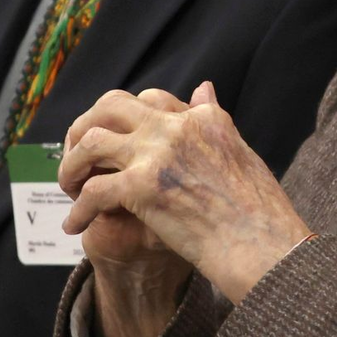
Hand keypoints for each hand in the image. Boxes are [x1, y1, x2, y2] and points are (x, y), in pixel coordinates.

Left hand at [62, 82, 310, 307]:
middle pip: (110, 105)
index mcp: (202, 119)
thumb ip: (214, 119)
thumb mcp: (241, 152)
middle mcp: (176, 127)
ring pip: (91, 141)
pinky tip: (75, 226)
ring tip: (69, 188)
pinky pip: (93, 191)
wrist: (268, 249)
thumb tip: (203, 87)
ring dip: (72, 165)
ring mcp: (157, 154)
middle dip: (85, 126)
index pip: (150, 100)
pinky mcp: (142, 187)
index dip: (125, 118)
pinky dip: (78, 210)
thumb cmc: (261, 214)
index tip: (115, 138)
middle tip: (77, 154)